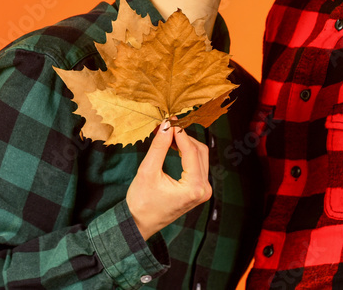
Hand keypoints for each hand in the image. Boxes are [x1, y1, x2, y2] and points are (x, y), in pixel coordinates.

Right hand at [125, 122, 211, 239]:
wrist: (139, 223)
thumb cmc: (141, 202)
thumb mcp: (148, 171)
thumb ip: (159, 146)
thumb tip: (167, 125)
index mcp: (194, 187)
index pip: (191, 151)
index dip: (180, 132)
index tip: (170, 119)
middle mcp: (203, 189)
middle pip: (199, 151)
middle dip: (183, 137)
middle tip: (167, 126)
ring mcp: (203, 191)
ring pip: (200, 156)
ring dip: (185, 144)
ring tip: (168, 135)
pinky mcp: (198, 190)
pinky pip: (197, 165)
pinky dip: (187, 153)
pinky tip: (174, 146)